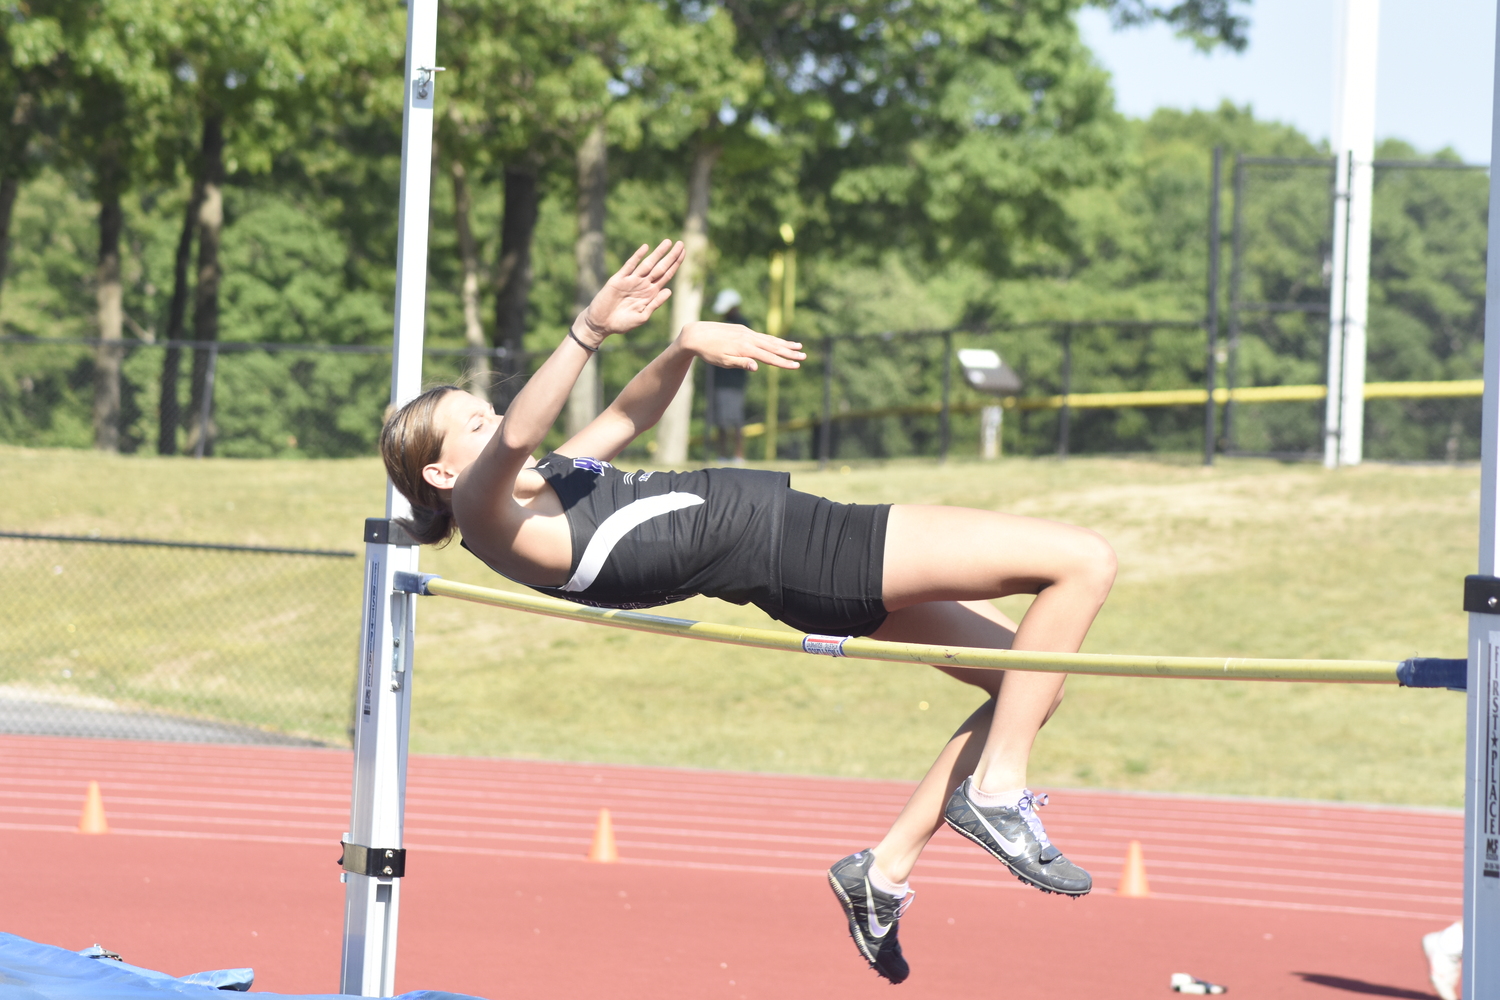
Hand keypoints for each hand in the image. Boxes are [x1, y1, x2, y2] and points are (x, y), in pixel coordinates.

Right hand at [576, 239, 685, 342]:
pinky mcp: (618, 279)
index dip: (675, 265)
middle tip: (681, 244)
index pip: (666, 275)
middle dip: (671, 256)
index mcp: (650, 293)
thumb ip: (655, 304)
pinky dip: (637, 257)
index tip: (684, 253)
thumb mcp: (642, 316)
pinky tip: (645, 248)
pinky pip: (629, 266)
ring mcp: (631, 280)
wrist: (602, 324)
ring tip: (668, 242)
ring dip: (657, 253)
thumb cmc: (622, 323)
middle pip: (660, 267)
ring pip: (647, 264)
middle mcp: (643, 284)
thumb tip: (669, 290)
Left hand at [680, 321, 804, 370]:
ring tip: (798, 346)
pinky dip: (773, 339)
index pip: (769, 357)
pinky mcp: (743, 329)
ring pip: (769, 339)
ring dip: (784, 343)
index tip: (797, 366)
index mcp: (745, 348)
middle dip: (790, 352)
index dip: (784, 362)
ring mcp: (746, 332)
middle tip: (805, 356)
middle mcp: (748, 338)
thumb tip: (757, 367)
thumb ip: (741, 363)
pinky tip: (779, 341)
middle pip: (774, 347)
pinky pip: (762, 335)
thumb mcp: (723, 362)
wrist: (696, 334)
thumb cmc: (708, 352)